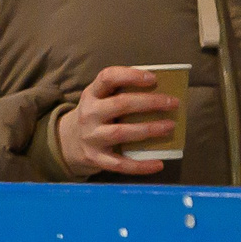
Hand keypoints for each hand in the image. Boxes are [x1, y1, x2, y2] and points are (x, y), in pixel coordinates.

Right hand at [57, 67, 175, 177]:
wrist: (67, 141)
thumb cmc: (96, 116)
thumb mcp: (100, 99)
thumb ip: (122, 93)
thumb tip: (162, 93)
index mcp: (91, 95)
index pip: (108, 78)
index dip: (130, 75)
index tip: (153, 78)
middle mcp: (88, 114)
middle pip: (120, 104)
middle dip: (150, 102)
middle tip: (173, 103)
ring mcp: (91, 137)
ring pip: (121, 132)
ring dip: (148, 129)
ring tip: (170, 126)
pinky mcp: (95, 158)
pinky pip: (119, 163)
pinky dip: (140, 165)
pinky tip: (158, 164)